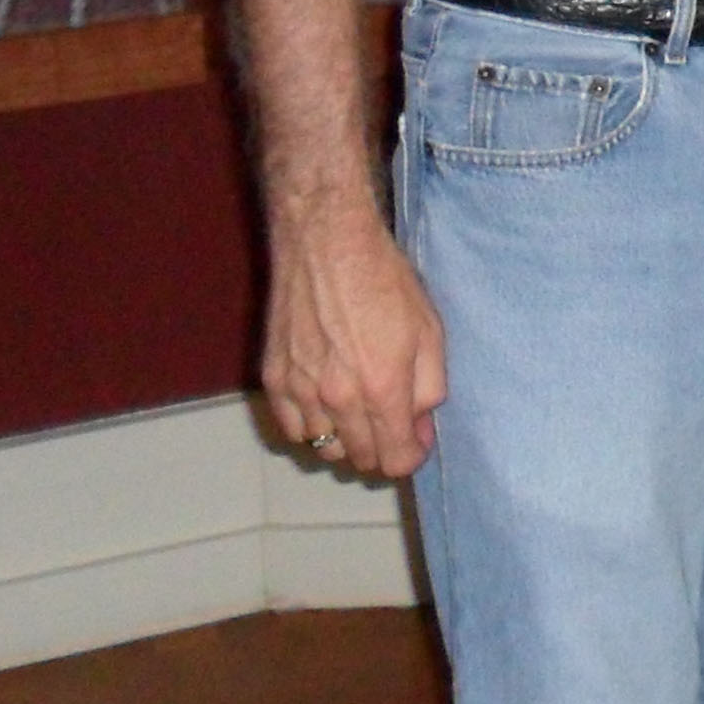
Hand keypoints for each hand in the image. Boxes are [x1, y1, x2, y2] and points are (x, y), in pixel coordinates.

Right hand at [262, 197, 446, 481]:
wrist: (326, 244)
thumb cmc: (385, 281)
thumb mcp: (430, 330)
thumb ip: (429, 388)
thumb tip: (421, 427)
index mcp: (382, 388)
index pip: (395, 458)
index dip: (411, 455)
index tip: (416, 439)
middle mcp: (337, 399)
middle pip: (359, 459)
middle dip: (381, 449)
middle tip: (391, 422)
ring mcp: (300, 391)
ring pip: (324, 449)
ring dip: (346, 440)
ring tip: (359, 412)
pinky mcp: (273, 379)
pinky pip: (292, 429)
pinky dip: (311, 428)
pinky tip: (325, 406)